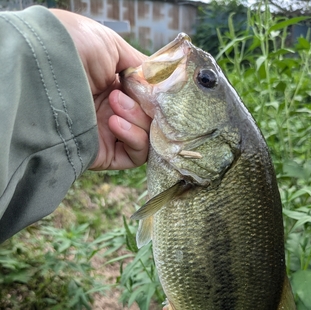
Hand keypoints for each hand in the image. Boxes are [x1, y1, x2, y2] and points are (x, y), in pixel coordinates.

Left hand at [51, 9, 150, 170]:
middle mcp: (113, 111)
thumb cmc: (73, 49)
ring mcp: (109, 133)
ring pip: (147, 138)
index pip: (150, 99)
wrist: (45, 67)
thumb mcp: (112, 47)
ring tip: (114, 103)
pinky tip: (114, 122)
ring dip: (138, 119)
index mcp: (115, 85)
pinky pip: (135, 156)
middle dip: (147, 106)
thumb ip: (141, 67)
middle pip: (153, 120)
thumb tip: (162, 84)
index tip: (156, 88)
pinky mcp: (104, 153)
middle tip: (127, 92)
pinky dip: (134, 139)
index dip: (157, 96)